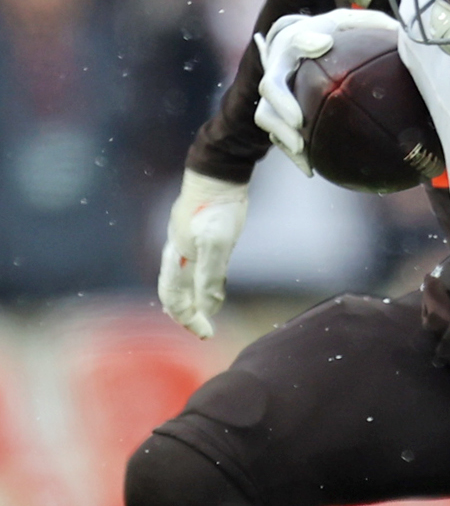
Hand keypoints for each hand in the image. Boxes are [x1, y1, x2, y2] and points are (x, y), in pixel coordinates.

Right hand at [157, 170, 250, 338]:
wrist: (220, 171)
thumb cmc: (218, 208)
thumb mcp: (217, 244)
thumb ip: (210, 276)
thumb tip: (206, 307)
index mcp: (178, 256)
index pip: (173, 296)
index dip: (187, 317)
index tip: (206, 334)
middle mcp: (177, 249)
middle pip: (174, 289)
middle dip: (186, 312)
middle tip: (202, 329)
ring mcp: (187, 239)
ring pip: (184, 276)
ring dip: (192, 297)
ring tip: (204, 312)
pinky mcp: (200, 230)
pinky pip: (196, 263)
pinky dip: (202, 280)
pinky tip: (213, 283)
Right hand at [253, 10, 399, 172]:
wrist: (304, 43)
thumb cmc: (334, 33)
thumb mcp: (352, 23)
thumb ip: (372, 23)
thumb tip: (402, 31)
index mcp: (294, 44)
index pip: (294, 40)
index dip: (304, 42)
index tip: (322, 44)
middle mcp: (278, 69)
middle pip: (270, 86)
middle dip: (281, 103)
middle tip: (298, 120)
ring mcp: (275, 95)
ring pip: (266, 116)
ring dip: (281, 134)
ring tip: (301, 148)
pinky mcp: (278, 116)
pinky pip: (279, 137)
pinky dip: (293, 154)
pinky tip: (311, 170)